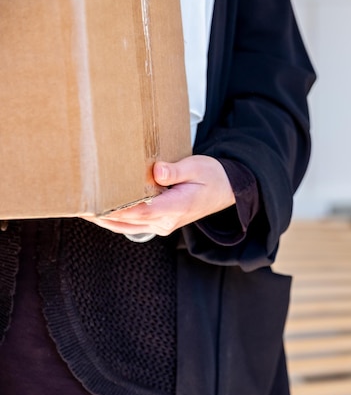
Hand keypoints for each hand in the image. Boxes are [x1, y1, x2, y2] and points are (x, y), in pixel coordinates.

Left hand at [84, 155, 235, 235]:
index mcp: (177, 206)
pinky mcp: (161, 223)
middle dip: (104, 214)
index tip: (96, 203)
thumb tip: (157, 171)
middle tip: (79, 205)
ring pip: (129, 227)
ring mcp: (164, 225)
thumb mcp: (198, 167)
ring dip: (106, 220)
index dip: (118, 207)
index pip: (143, 210)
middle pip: (130, 221)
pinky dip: (117, 220)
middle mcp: (168, 221)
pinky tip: (103, 213)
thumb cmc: (213, 177)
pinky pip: (134, 226)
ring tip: (84, 210)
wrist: (227, 191)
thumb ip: (176, 170)